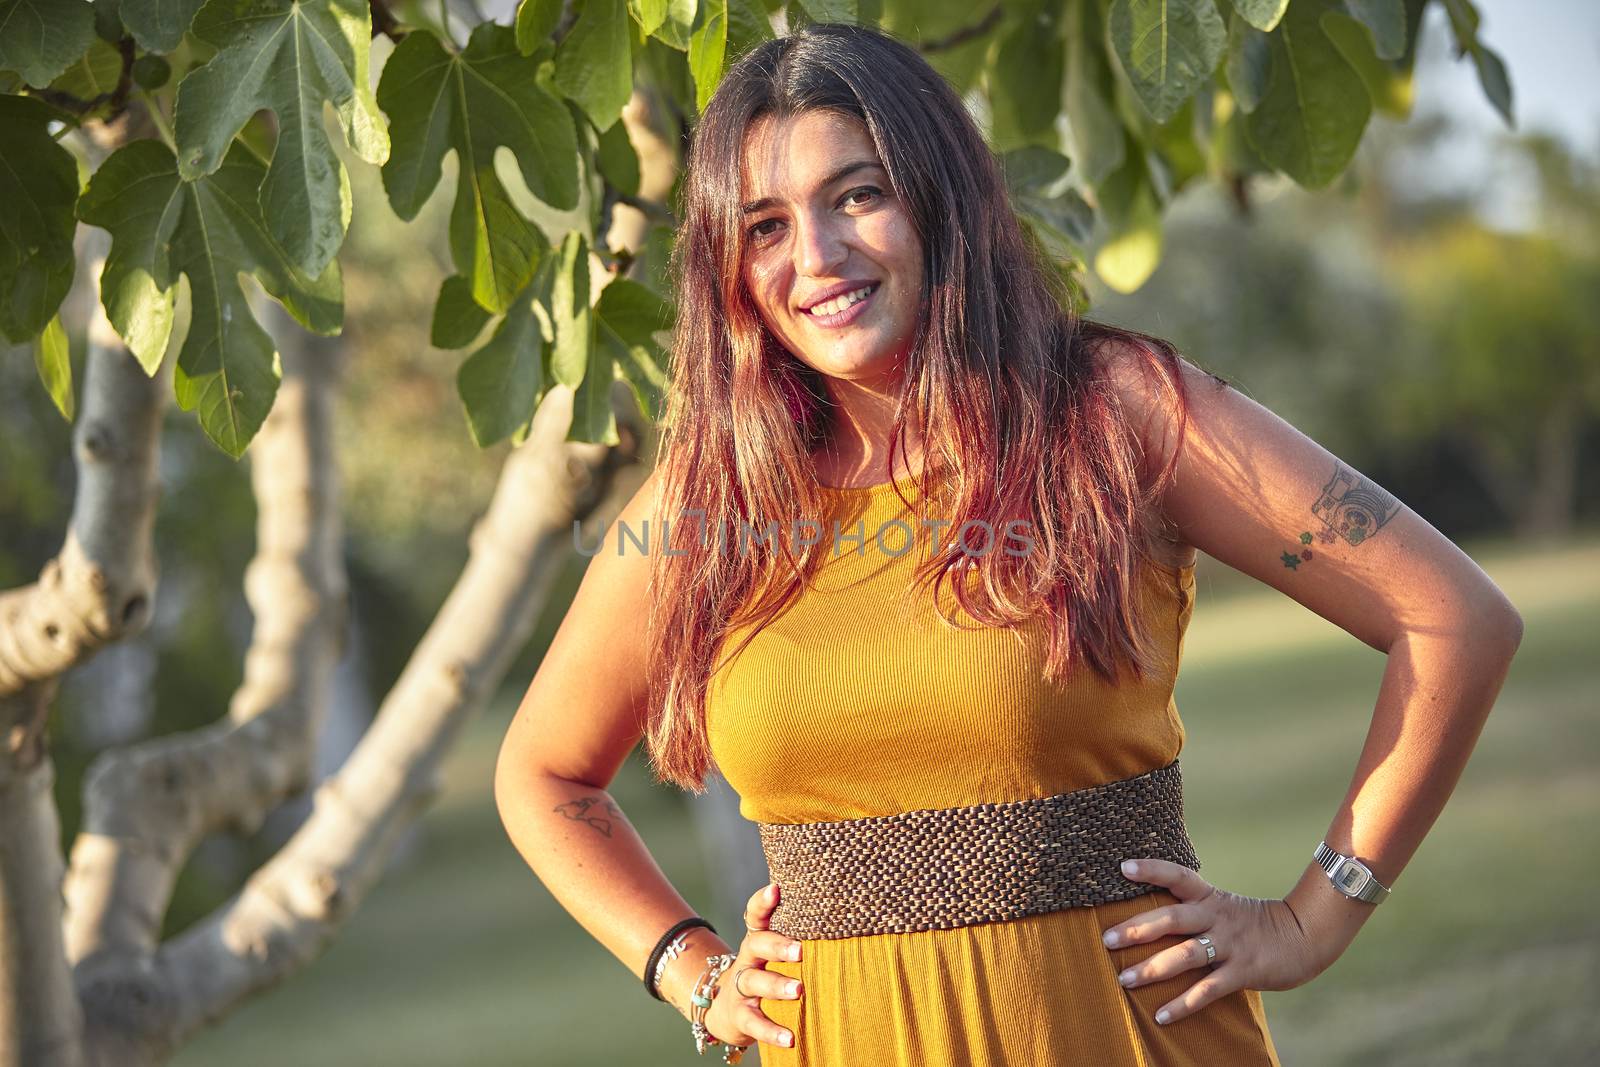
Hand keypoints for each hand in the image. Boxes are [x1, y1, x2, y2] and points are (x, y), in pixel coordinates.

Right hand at [703, 882, 804, 1052]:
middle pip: (757, 944)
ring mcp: (741, 986)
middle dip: (778, 945)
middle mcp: (748, 958)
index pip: (756, 915)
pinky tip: (790, 1038)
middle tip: (800, 950)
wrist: (727, 1010)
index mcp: (759, 939)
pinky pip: (754, 1022)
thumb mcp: (775, 954)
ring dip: (776, 985)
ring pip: (754, 981)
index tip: (775, 890)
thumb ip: (799, 938)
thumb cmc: (767, 974)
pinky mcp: (739, 1015)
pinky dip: (771, 1031)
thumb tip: (848, 922)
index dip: (763, 902)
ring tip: (799, 990)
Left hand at [1102, 858, 1332, 1024]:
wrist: (1304, 936)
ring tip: (1124, 980)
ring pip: (1186, 955)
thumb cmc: (1252, 923)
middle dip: (1138, 928)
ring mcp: (1230, 945)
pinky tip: (1160, 1016)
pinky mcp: (1243, 971)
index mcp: (1210, 897)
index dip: (1152, 870)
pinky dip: (1183, 1004)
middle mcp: (1217, 917)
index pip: (1178, 876)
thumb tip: (1145, 917)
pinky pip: (1207, 990)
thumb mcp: (1222, 906)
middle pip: (1173, 918)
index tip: (1124, 867)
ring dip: (1153, 968)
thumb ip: (1191, 909)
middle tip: (1107, 939)